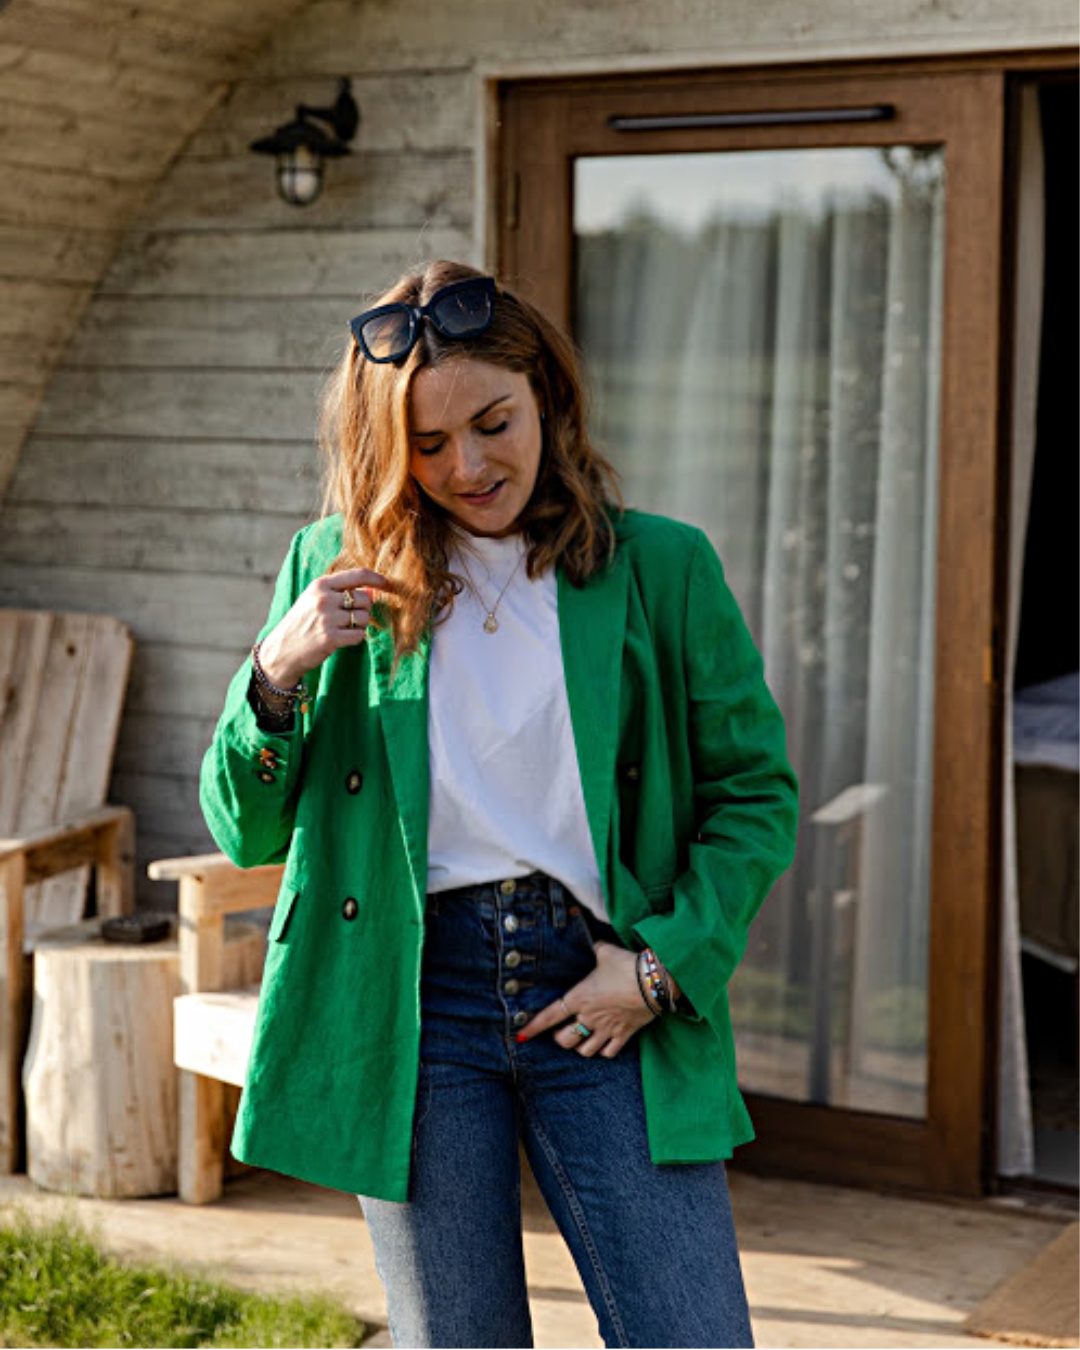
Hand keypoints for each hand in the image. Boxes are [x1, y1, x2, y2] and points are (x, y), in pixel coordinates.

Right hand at [258, 567, 395, 687]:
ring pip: (364, 618)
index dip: (376, 578)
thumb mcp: (313, 599)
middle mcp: (324, 599)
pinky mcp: (330, 638)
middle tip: (351, 618)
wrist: (281, 650)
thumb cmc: (301, 623)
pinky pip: (359, 635)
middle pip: (365, 599)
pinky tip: (342, 639)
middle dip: (364, 609)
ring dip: (360, 625)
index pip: (357, 575)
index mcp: (320, 585)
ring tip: (344, 629)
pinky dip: (355, 638)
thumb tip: (372, 590)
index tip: (386, 584)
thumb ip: (339, 591)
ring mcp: (327, 618)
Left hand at [515, 942, 656, 1057]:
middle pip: (565, 1040)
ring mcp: (606, 1028)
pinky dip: (604, 1051)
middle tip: (563, 1031)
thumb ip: (596, 950)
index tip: (521, 1035)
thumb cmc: (626, 965)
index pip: (550, 1016)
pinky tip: (604, 1044)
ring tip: (582, 1038)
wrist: (654, 982)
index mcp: (580, 997)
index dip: (534, 1027)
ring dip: (581, 1046)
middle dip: (560, 1038)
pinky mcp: (624, 1034)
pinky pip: (609, 1052)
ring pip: (585, 1050)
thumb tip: (594, 943)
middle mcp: (589, 1017)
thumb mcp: (605, 952)